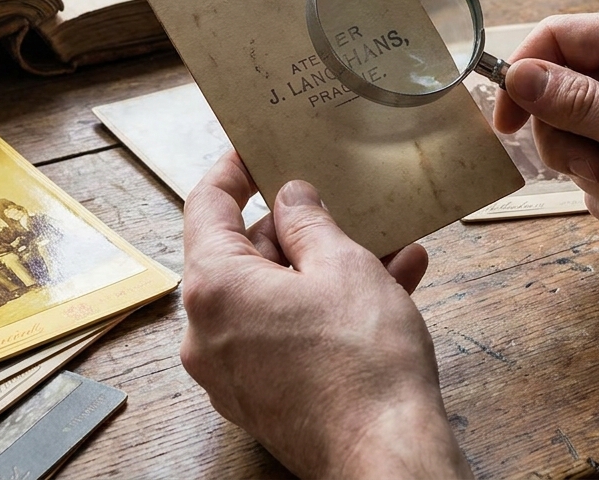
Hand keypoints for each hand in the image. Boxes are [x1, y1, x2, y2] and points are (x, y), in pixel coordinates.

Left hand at [180, 152, 471, 479]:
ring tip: (386, 243)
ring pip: (275, 297)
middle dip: (298, 226)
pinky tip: (392, 285)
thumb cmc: (362, 365)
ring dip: (326, 267)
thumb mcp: (343, 267)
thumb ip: (309, 222)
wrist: (385, 457)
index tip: (253, 150)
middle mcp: (208, 332)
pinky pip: (288, 335)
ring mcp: (233, 372)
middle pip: (243, 254)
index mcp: (214, 288)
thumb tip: (291, 199)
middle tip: (339, 201)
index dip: (232, 170)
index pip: (206, 206)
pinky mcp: (264, 398)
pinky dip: (326, 310)